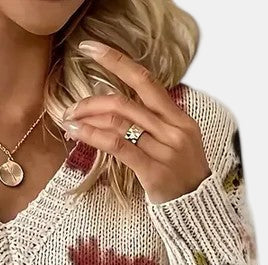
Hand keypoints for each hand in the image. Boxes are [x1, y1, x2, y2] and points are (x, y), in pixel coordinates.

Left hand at [61, 41, 211, 203]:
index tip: (92, 49)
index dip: (117, 62)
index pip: (146, 81)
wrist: (197, 211)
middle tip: (72, 106)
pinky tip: (78, 133)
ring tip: (70, 122)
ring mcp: (165, 150)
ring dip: (88, 120)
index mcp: (179, 119)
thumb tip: (120, 110)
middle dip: (93, 100)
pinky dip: (94, 136)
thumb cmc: (181, 178)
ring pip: (119, 123)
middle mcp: (173, 130)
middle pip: (126, 102)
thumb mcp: (177, 144)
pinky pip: (118, 146)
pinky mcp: (153, 171)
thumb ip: (155, 125)